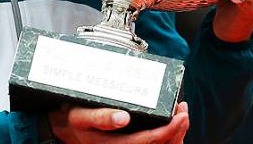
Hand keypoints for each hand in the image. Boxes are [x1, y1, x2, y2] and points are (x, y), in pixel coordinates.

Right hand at [49, 102, 188, 143]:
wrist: (68, 127)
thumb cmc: (75, 119)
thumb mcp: (81, 115)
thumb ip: (100, 117)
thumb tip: (123, 117)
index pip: (147, 142)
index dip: (168, 131)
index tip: (181, 115)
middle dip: (177, 131)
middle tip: (184, 111)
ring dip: (175, 134)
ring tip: (181, 113)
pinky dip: (168, 135)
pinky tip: (172, 121)